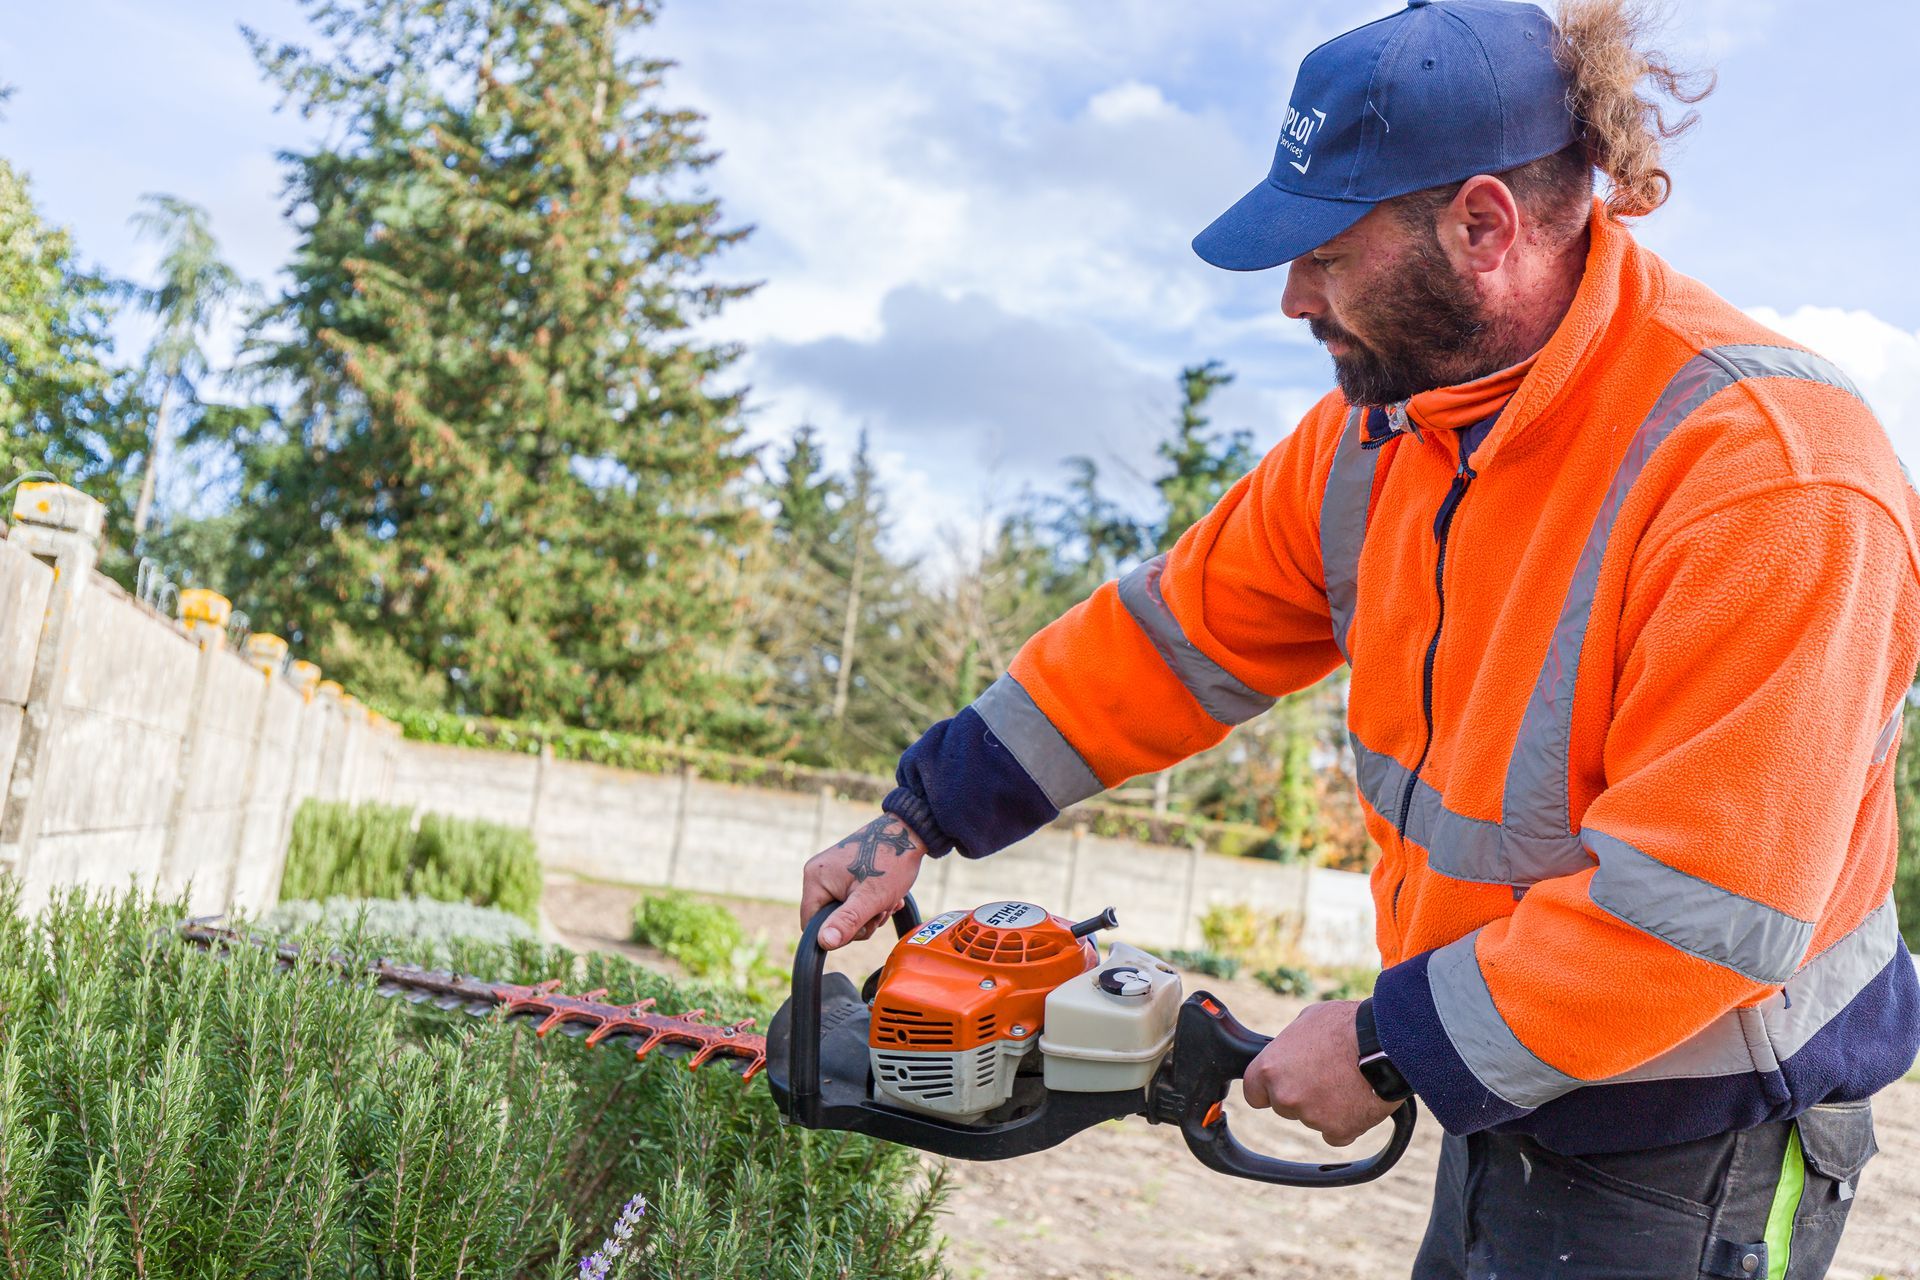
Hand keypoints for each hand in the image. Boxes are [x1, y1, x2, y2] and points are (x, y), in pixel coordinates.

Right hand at [800, 814, 927, 948]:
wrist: (909, 833)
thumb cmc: (890, 862)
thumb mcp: (870, 898)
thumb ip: (847, 921)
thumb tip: (824, 943)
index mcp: (815, 879)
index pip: (811, 925)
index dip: (837, 933)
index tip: (863, 924)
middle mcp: (818, 874)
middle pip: (830, 920)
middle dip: (860, 922)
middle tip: (882, 909)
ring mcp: (831, 873)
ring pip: (844, 912)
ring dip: (870, 913)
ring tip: (889, 901)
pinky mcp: (845, 873)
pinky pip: (851, 900)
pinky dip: (871, 903)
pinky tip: (889, 896)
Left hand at [1241, 1000, 1402, 1146]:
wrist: (1385, 1044)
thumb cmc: (1346, 1025)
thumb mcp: (1307, 1022)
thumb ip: (1290, 1046)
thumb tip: (1290, 1052)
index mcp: (1270, 1069)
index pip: (1254, 1093)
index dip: (1267, 1089)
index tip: (1281, 1084)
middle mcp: (1285, 1096)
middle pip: (1285, 1106)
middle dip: (1300, 1095)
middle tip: (1324, 1075)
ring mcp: (1311, 1117)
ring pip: (1312, 1118)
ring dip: (1325, 1107)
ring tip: (1347, 1081)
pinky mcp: (1339, 1131)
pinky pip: (1336, 1133)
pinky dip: (1345, 1123)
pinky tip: (1356, 1101)